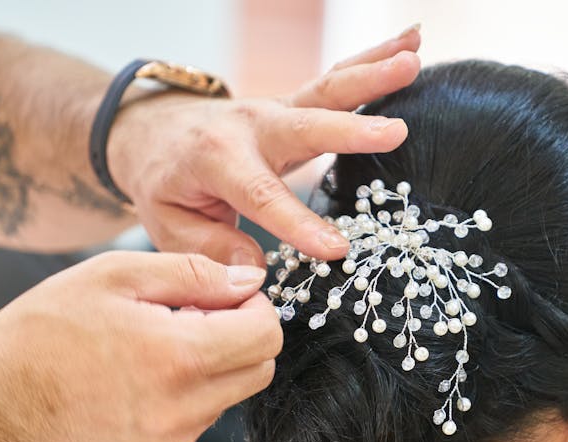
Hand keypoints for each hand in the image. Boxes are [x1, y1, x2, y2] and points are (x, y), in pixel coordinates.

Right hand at [0, 251, 279, 441]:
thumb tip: (251, 281)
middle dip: (244, 335)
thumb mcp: (120, 274)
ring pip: (234, 393)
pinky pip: (204, 416)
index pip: (267, 334)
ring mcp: (174, 439)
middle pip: (261, 368)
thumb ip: (196, 273)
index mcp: (179, 357)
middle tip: (196, 314)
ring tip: (163, 343)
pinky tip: (150, 374)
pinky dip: (194, 392)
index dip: (256, 306)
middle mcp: (184, 408)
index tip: (228, 294)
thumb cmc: (50, 326)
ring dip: (217, 364)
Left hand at [107, 26, 421, 265]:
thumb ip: (209, 249)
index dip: (297, 222)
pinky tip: (411, 45)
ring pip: (328, 89)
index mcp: (216, 160)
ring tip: (413, 60)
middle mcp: (252, 126)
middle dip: (350, 130)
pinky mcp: (297, 104)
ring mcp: (277, 109)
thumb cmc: (165, 184)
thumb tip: (255, 270)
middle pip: (306, 125)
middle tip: (396, 132)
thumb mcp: (169, 225)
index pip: (260, 195)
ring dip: (373, 73)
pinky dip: (374, 60)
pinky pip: (338, 81)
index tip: (336, 248)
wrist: (154, 132)